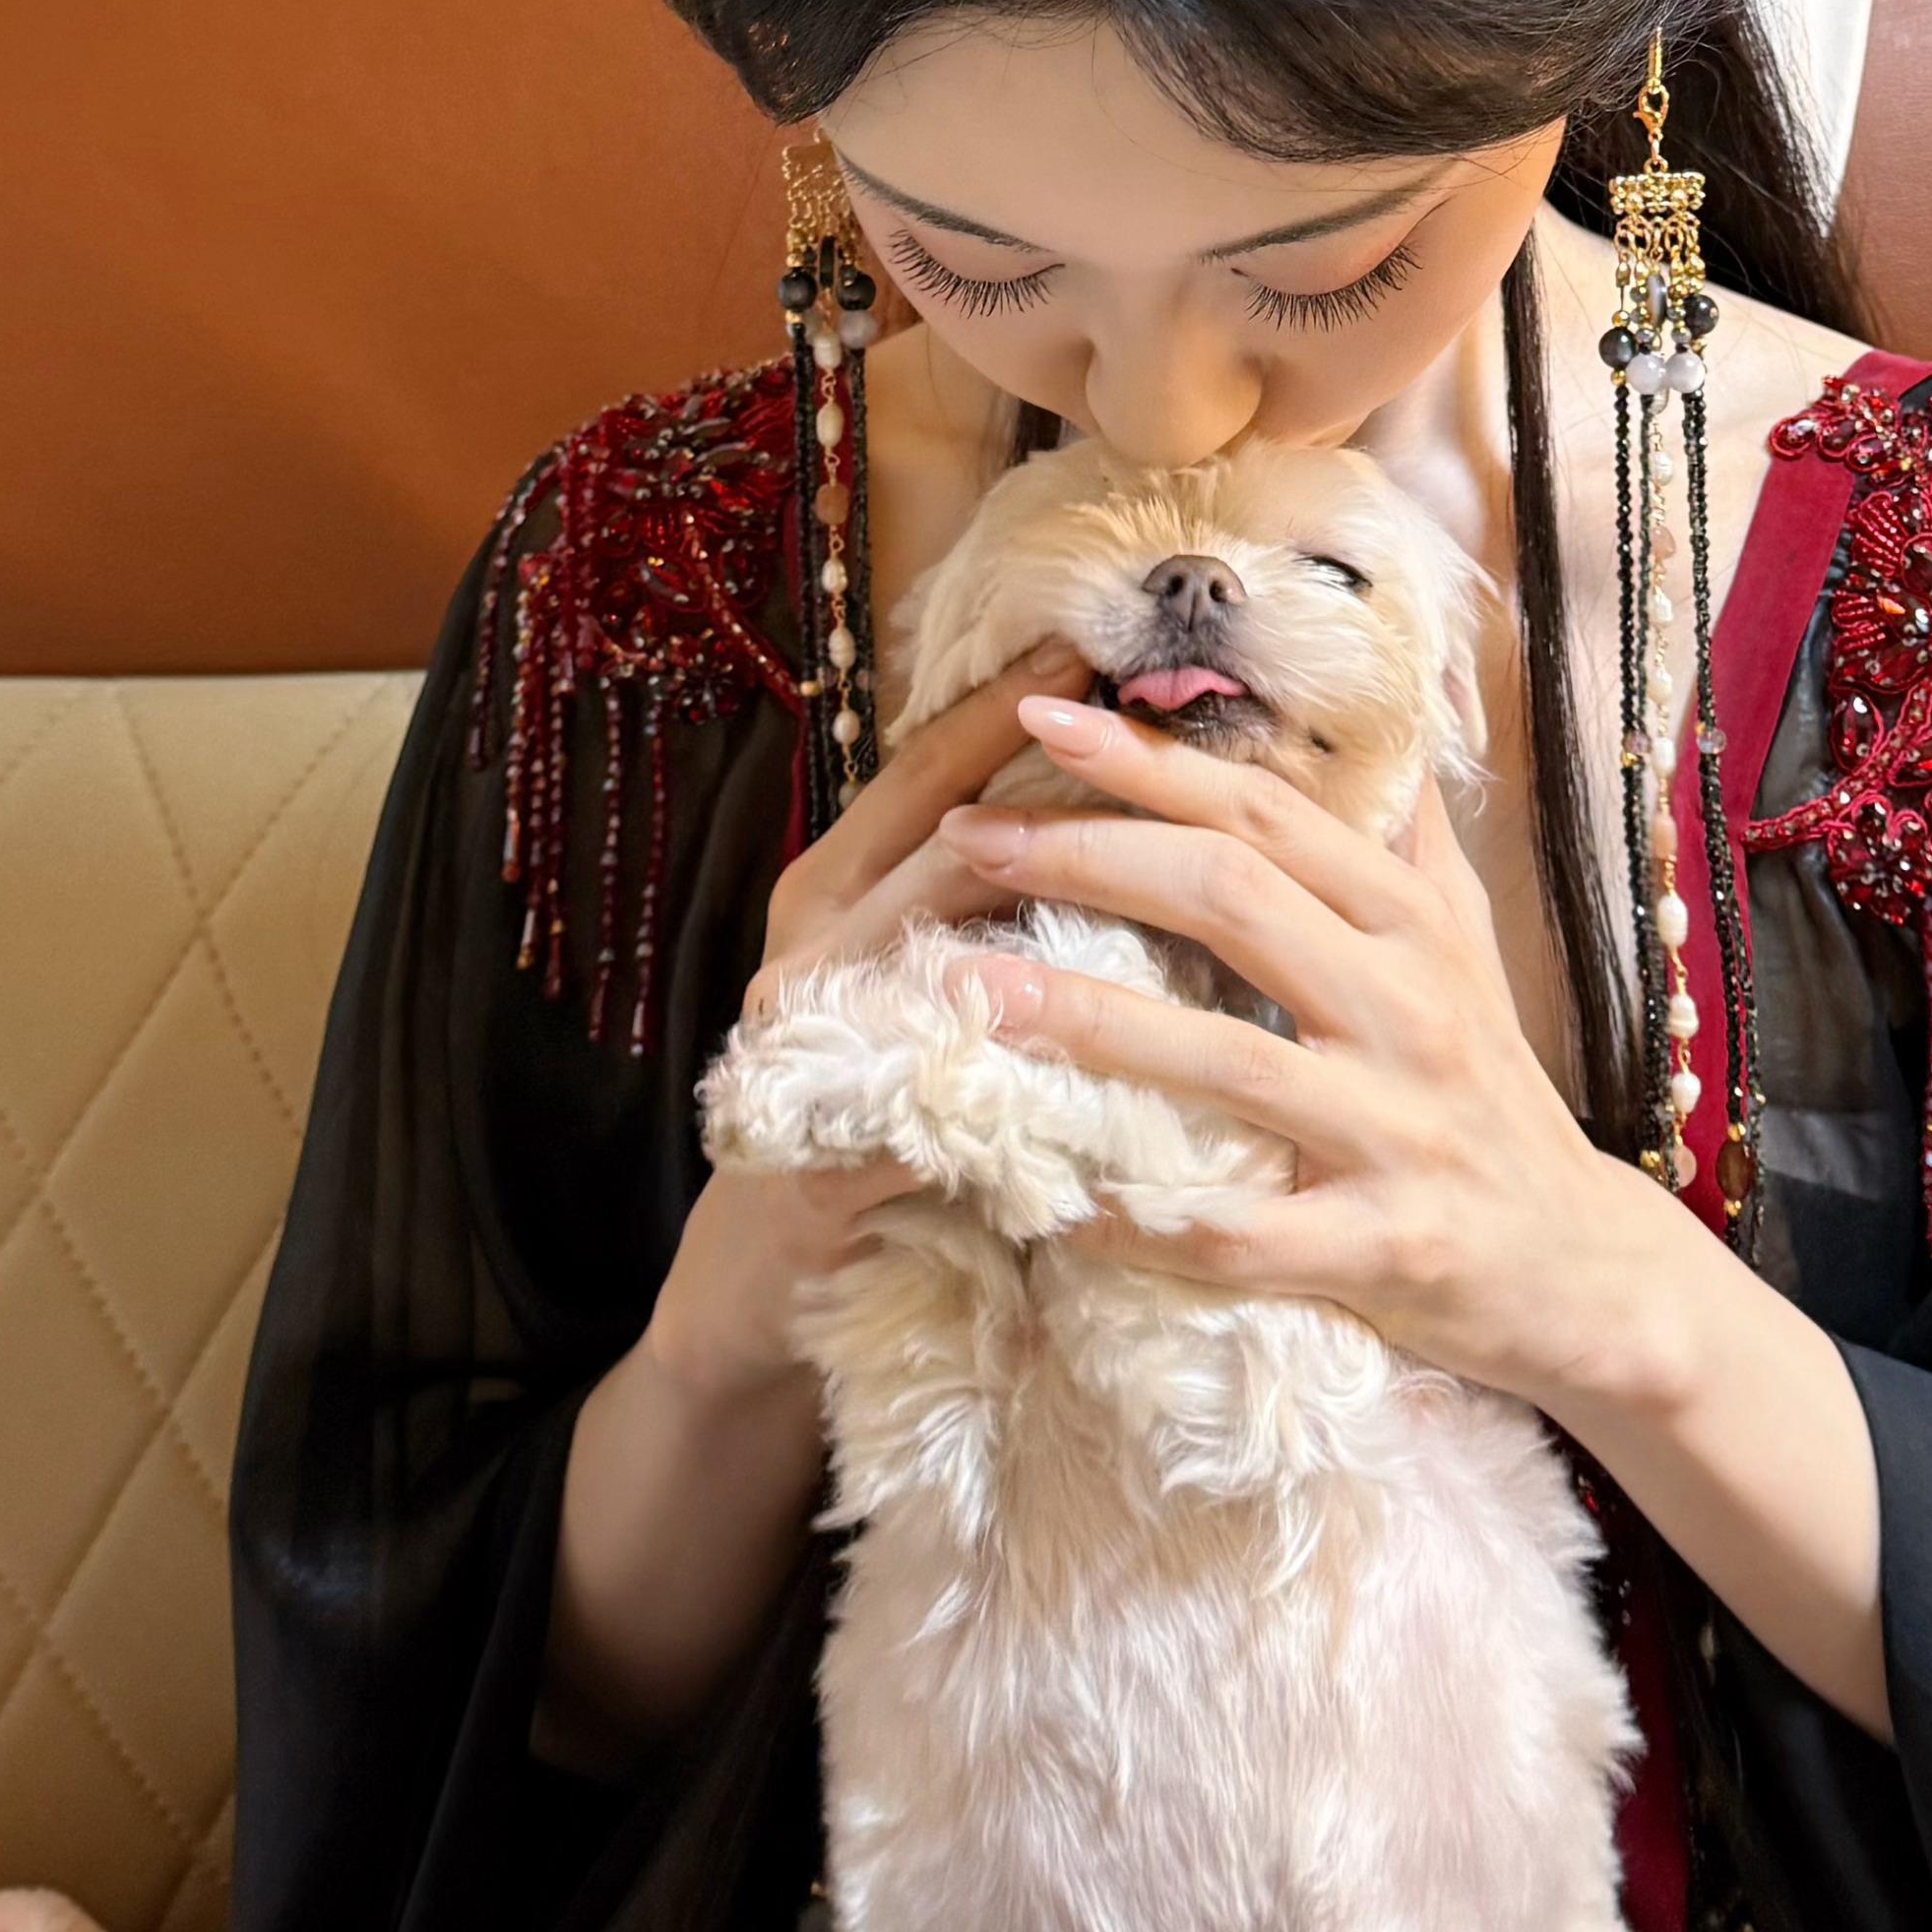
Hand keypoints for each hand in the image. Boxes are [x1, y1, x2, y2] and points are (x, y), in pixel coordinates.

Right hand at [645, 653, 1096, 1405]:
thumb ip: (991, 903)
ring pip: (934, 951)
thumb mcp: (925, 988)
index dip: (1004, 706)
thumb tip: (1125, 806)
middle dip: (1054, 789)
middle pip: (940, 842)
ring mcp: (808, 1053)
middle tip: (1159, 734)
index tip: (1093, 640)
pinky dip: (1018, 1081)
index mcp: (832, 894)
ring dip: (1046, 912)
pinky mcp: (822, 1159)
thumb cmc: (879, 1117)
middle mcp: (808, 951)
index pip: (922, 773)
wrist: (769, 1291)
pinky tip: (1112, 1063)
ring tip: (1162, 867)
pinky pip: (931, 1103)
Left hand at [935, 688, 1693, 1421]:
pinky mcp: (1386, 1242)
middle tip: (965, 841)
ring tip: (970, 995)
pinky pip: (1245, 1233)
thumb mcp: (1469, 948)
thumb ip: (1409, 841)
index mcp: (1412, 923)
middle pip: (1232, 900)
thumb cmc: (1498, 1093)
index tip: (1038, 723)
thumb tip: (1389, 720)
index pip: (1267, 814)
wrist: (1582, 1266)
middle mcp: (1409, 1006)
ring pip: (1226, 1057)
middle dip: (1088, 857)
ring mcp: (1398, 1126)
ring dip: (1087, 1022)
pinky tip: (1059, 1206)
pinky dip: (1149, 1220)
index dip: (1152, 762)